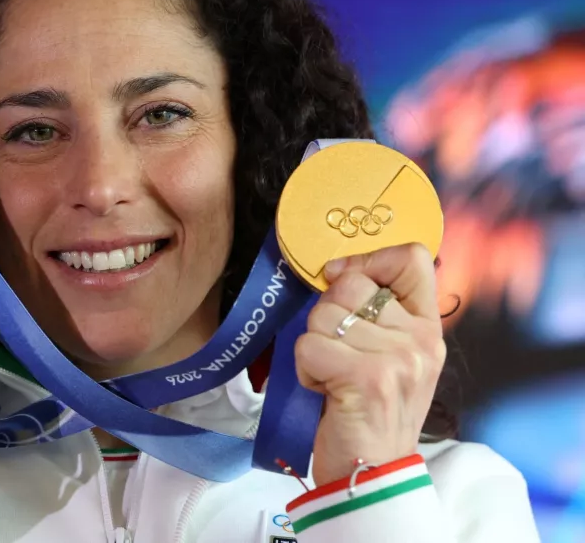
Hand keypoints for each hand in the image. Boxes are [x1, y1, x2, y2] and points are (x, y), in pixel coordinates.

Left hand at [295, 243, 445, 486]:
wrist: (374, 476)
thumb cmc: (371, 413)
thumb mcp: (390, 357)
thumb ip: (377, 314)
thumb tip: (337, 270)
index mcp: (428, 328)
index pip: (413, 258)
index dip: (368, 260)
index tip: (343, 280)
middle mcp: (420, 340)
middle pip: (350, 284)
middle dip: (327, 316)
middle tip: (337, 354)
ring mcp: (397, 358)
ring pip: (322, 315)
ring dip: (314, 347)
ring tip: (333, 377)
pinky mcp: (367, 377)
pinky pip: (309, 346)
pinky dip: (305, 369)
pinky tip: (325, 391)